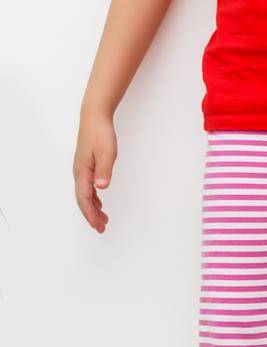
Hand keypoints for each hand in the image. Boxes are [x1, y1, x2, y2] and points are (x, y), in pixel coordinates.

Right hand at [74, 110, 116, 233]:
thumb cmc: (100, 133)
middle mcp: (79, 173)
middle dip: (91, 216)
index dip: (91, 214)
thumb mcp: (107, 152)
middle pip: (83, 200)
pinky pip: (87, 188)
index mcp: (82, 172)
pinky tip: (99, 203)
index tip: (98, 226)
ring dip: (93, 208)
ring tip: (103, 220)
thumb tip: (101, 187)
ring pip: (85, 195)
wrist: (94, 117)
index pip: (84, 199)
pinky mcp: (86, 166)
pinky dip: (93, 198)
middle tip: (101, 228)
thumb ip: (105, 170)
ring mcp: (82, 170)